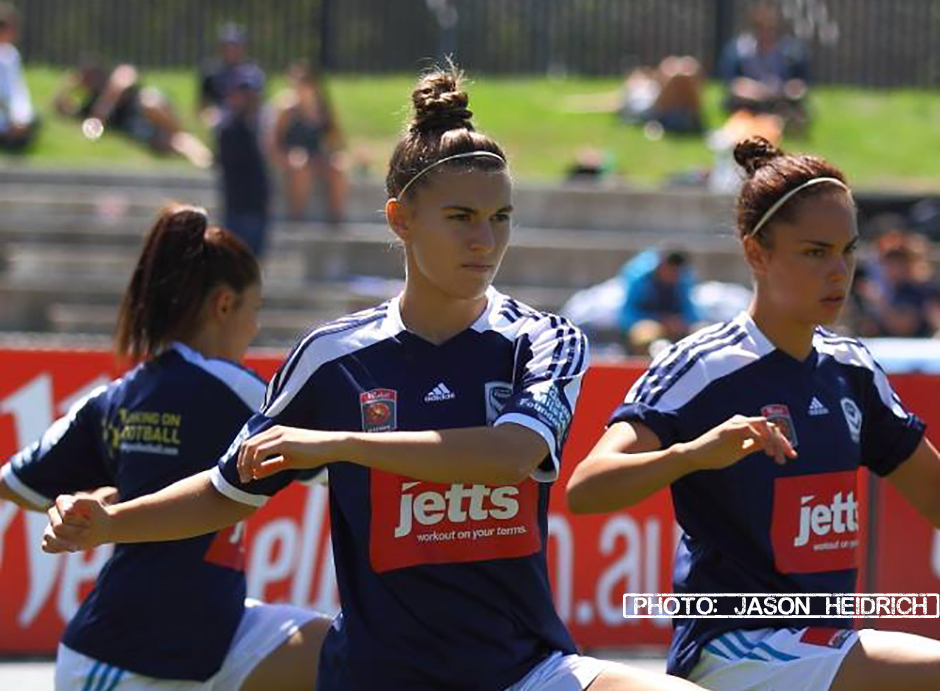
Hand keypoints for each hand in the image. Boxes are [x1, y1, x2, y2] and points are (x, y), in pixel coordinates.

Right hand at [42, 493, 110, 552]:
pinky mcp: (50, 539)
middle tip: (87, 530)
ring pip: (48, 537)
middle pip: (58, 526)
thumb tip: (66, 510)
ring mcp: (50, 526)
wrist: (101, 526)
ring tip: (77, 545)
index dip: (77, 520)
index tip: (89, 521)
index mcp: (62, 501)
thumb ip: (81, 501)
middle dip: (75, 531)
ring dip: (66, 543)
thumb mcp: (93, 504)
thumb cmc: (96, 514)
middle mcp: (53, 513)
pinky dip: (58, 549)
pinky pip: (46, 546)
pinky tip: (72, 547)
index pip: (63, 513)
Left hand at [237, 426, 342, 483]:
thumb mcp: (288, 461)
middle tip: (244, 480)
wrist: (331, 446)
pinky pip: (260, 451)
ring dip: (245, 464)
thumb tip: (255, 474)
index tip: (246, 476)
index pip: (250, 444)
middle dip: (241, 463)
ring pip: (250, 448)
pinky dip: (255, 463)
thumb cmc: (313, 453)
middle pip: (246, 445)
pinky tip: (258, 473)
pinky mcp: (283, 441)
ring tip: (248, 479)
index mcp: (274, 433)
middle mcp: (274, 431)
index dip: (243, 460)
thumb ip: (271, 465)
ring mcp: (278, 434)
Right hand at [678, 415, 797, 471]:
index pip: (769, 430)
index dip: (782, 442)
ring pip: (765, 426)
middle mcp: (742, 421)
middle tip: (790, 457)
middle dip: (783, 442)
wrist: (695, 456)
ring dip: (775, 442)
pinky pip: (753, 430)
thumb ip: (753, 445)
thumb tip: (769, 445)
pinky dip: (763, 441)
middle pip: (771, 426)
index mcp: (744, 426)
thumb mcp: (739, 451)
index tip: (791, 456)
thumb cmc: (715, 454)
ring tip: (777, 459)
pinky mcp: (730, 429)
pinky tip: (767, 453)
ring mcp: (736, 423)